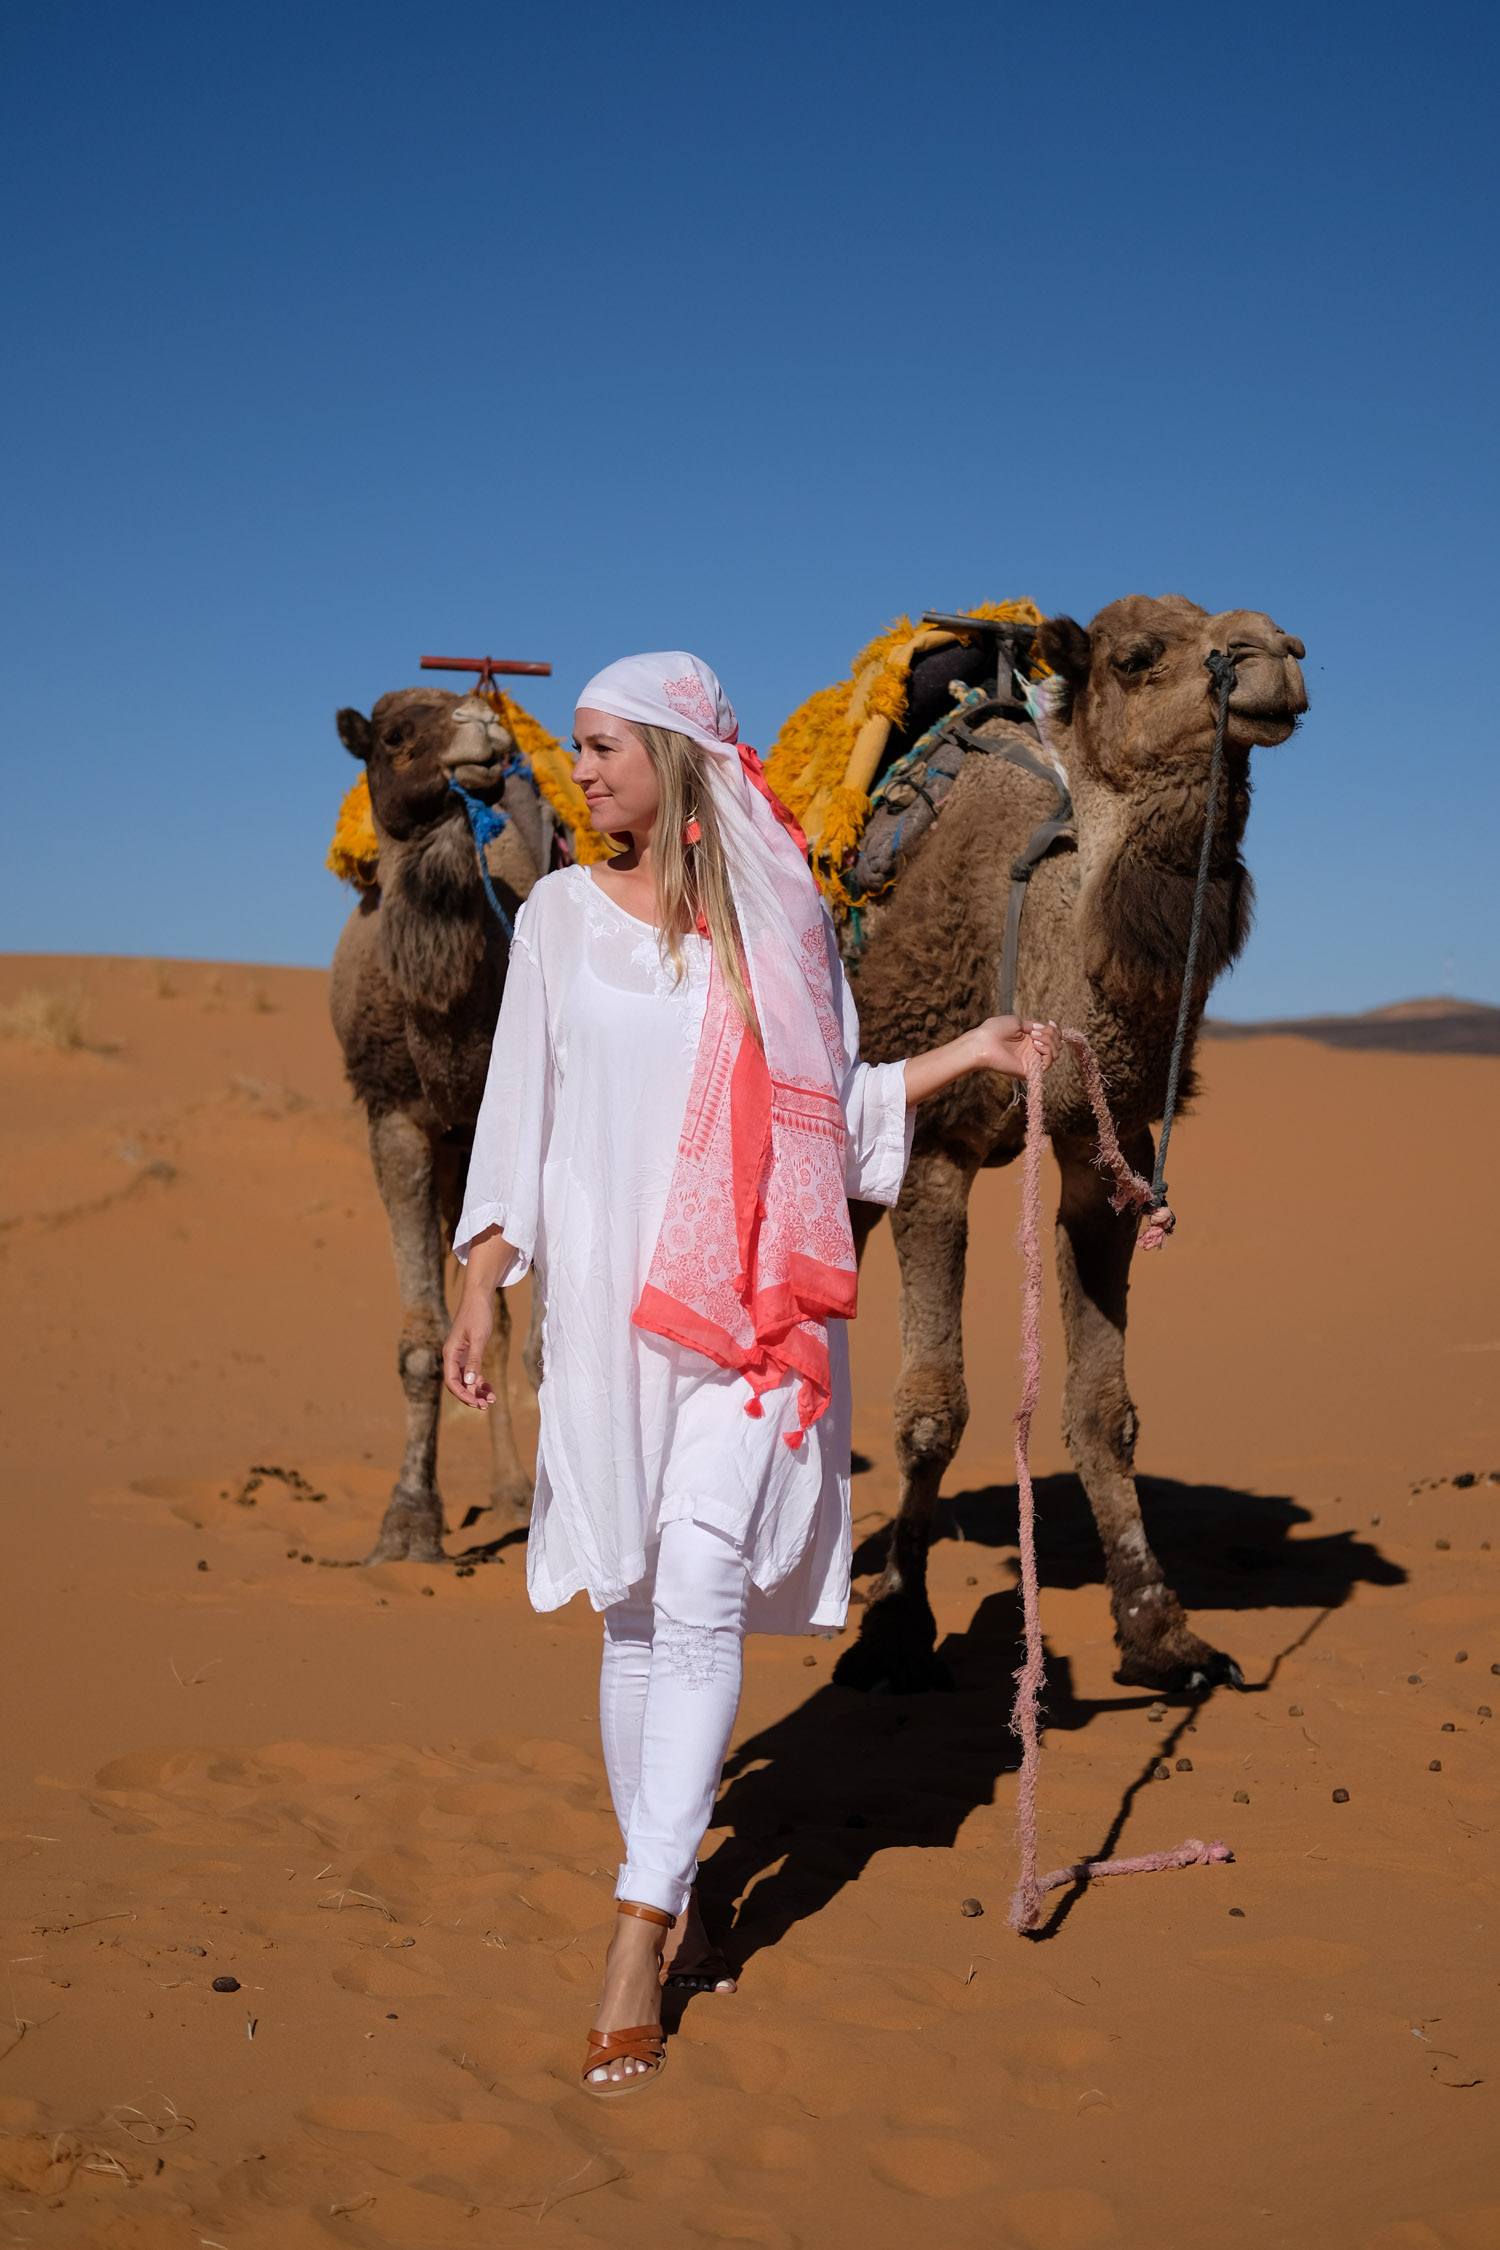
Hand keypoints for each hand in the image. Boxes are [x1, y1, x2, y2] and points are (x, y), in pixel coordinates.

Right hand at [442, 1293, 495, 1409]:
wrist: (479, 1297)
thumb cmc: (477, 1314)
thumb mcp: (478, 1338)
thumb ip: (474, 1360)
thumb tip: (469, 1383)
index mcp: (450, 1353)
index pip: (452, 1382)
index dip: (463, 1395)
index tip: (477, 1404)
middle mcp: (452, 1356)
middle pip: (458, 1384)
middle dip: (471, 1396)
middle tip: (487, 1405)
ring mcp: (459, 1355)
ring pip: (465, 1380)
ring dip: (476, 1391)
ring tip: (491, 1399)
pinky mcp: (467, 1352)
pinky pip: (470, 1372)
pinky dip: (479, 1381)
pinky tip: (489, 1387)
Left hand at [972, 1015, 1060, 1079]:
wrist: (983, 1043)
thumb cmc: (994, 1030)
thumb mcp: (1017, 1022)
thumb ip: (1033, 1025)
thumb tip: (1046, 1027)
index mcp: (1029, 1040)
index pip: (1051, 1037)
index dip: (1055, 1030)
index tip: (1050, 1022)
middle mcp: (1032, 1051)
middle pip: (1056, 1044)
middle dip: (1052, 1034)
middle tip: (1035, 1031)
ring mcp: (1032, 1061)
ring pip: (1055, 1053)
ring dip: (1049, 1041)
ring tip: (1034, 1037)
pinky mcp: (1030, 1070)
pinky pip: (1048, 1063)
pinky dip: (1047, 1051)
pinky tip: (1036, 1044)